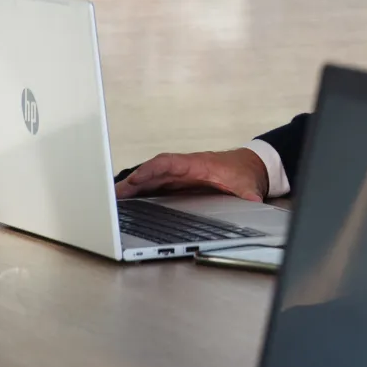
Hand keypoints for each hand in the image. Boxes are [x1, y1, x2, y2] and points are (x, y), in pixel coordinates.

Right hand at [116, 147, 267, 202]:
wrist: (250, 167)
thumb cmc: (245, 174)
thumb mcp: (249, 187)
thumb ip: (249, 196)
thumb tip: (253, 203)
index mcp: (198, 164)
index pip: (170, 162)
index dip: (152, 170)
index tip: (137, 178)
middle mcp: (185, 168)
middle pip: (154, 172)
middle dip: (133, 182)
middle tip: (113, 196)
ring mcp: (181, 175)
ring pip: (152, 179)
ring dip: (133, 189)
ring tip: (113, 202)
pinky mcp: (180, 183)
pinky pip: (157, 186)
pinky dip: (142, 193)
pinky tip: (129, 203)